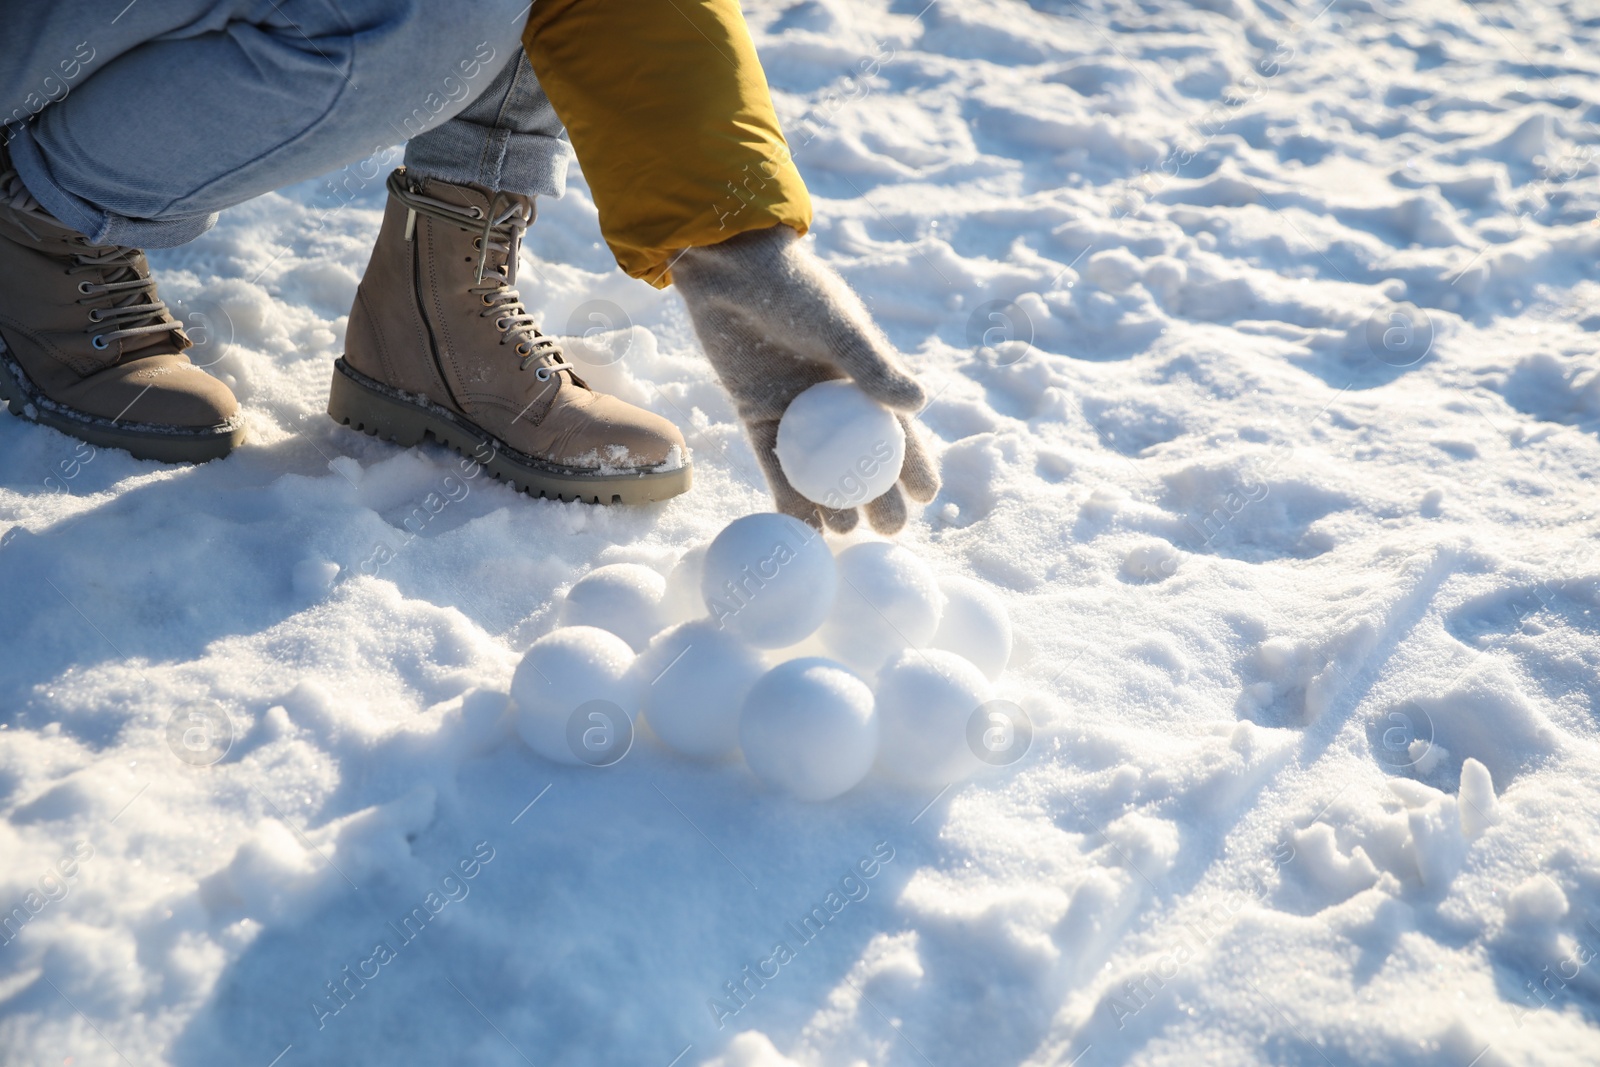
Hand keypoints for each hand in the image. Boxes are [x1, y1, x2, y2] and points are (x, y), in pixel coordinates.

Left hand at [673, 225, 938, 532]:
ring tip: (842, 532)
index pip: (897, 428)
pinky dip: (786, 492)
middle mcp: (833, 398)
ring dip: (831, 501)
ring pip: (818, 468)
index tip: (927, 497)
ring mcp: (795, 409)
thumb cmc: (795, 288)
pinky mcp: (757, 413)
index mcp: (864, 375)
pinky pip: (775, 461)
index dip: (914, 463)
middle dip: (878, 496)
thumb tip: (920, 404)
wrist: (729, 267)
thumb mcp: (838, 327)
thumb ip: (873, 366)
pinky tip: (797, 523)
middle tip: (889, 531)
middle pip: (860, 458)